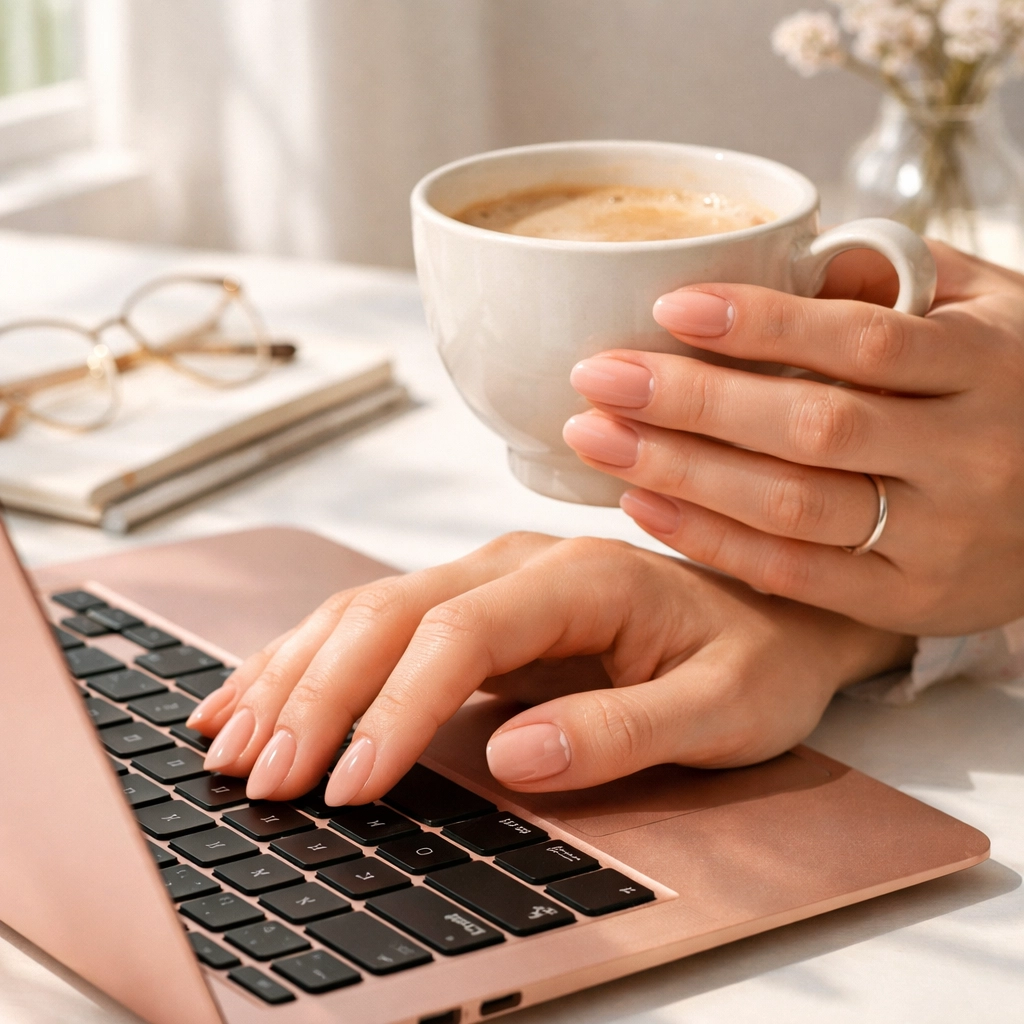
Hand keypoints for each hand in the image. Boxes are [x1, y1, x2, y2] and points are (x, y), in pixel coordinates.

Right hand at [185, 532, 910, 804]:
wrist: (770, 616)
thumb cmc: (753, 661)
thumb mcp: (723, 709)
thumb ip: (624, 729)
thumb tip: (516, 756)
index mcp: (581, 578)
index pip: (461, 632)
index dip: (397, 706)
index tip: (352, 784)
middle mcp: (519, 563)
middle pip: (391, 613)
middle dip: (318, 695)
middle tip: (265, 777)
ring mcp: (489, 577)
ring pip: (366, 609)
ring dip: (295, 673)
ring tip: (234, 741)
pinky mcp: (473, 605)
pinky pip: (376, 623)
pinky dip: (311, 658)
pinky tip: (262, 691)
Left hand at [563, 242, 1023, 635]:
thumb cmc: (1021, 391)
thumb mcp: (992, 313)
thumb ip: (899, 282)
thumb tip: (785, 256)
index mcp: (991, 368)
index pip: (866, 342)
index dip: (765, 324)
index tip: (669, 306)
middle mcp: (969, 457)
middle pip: (812, 428)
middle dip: (692, 401)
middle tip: (597, 376)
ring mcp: (939, 540)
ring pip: (792, 506)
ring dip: (680, 472)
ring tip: (594, 437)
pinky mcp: (907, 602)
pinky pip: (794, 574)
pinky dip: (710, 541)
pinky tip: (641, 504)